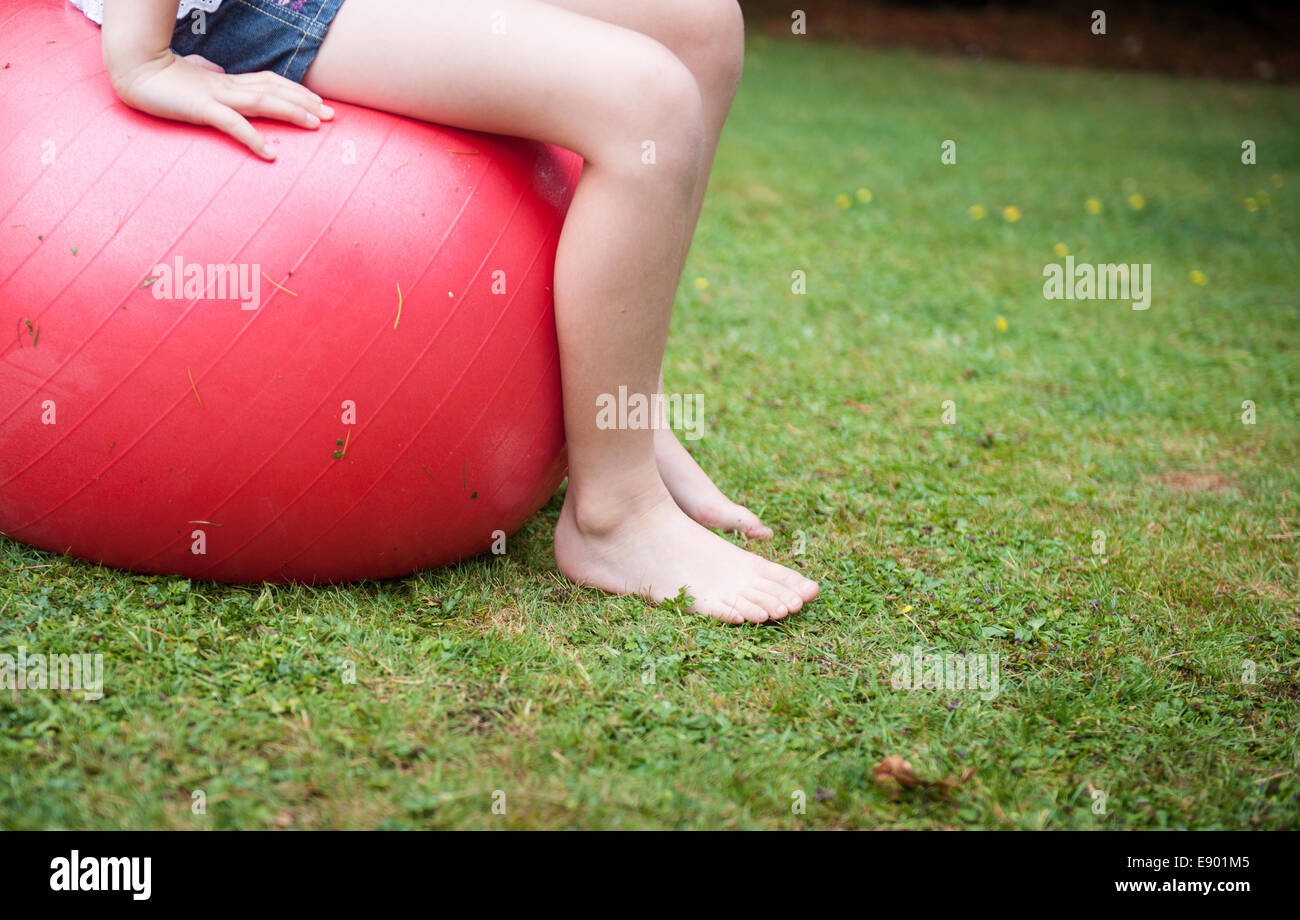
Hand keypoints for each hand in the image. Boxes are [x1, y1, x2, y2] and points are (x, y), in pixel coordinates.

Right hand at [110, 52, 334, 159]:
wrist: (130, 70)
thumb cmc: (159, 79)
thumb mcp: (193, 84)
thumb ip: (210, 84)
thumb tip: (217, 75)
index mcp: (226, 82)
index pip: (268, 82)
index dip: (295, 90)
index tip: (318, 102)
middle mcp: (226, 86)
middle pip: (274, 90)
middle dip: (305, 102)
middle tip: (332, 115)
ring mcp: (215, 96)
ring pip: (261, 102)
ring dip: (290, 113)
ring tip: (314, 126)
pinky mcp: (201, 108)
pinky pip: (233, 125)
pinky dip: (254, 139)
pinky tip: (271, 155)